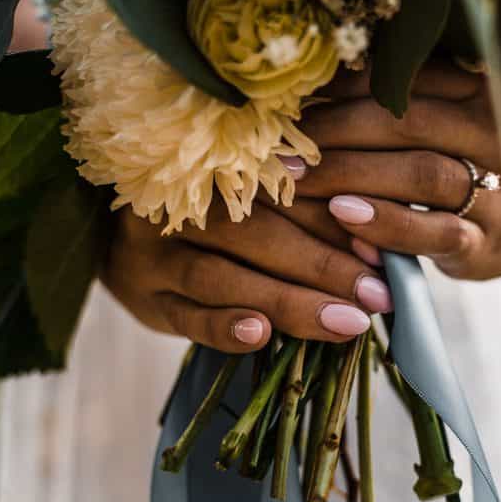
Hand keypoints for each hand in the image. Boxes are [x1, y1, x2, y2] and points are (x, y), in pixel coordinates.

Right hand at [102, 199, 393, 352]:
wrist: (120, 240)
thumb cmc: (210, 218)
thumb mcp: (246, 197)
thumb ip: (301, 204)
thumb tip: (377, 239)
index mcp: (212, 165)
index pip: (281, 189)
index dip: (333, 219)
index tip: (381, 249)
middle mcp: (178, 203)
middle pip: (255, 233)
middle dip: (322, 266)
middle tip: (377, 296)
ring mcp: (154, 252)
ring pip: (223, 276)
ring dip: (287, 301)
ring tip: (346, 324)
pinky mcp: (145, 299)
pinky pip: (184, 315)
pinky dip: (223, 327)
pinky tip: (260, 336)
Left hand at [278, 65, 500, 280]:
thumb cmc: (487, 152)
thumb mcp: (461, 112)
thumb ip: (412, 96)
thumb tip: (321, 80)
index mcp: (480, 88)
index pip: (403, 78)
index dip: (343, 87)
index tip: (292, 99)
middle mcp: (493, 132)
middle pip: (404, 120)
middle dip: (334, 130)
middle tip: (280, 144)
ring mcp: (496, 188)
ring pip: (420, 173)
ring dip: (351, 174)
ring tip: (298, 179)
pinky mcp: (489, 242)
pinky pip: (437, 231)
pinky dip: (388, 223)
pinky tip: (344, 216)